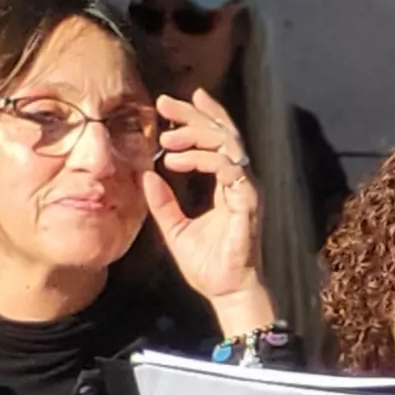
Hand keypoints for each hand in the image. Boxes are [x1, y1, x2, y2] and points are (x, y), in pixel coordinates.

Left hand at [146, 90, 272, 328]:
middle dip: (194, 113)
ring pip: (227, 144)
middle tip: (164, 102)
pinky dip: (206, 160)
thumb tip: (146, 175)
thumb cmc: (208, 264)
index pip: (214, 139)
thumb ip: (162, 202)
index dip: (197, 117)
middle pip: (222, 133)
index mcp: (225, 183)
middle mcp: (239, 181)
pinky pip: (231, 170)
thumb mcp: (174, 228)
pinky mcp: (248, 202)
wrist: (226, 291)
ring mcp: (246, 190)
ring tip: (167, 138)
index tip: (168, 104)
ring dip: (196, 135)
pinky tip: (179, 162)